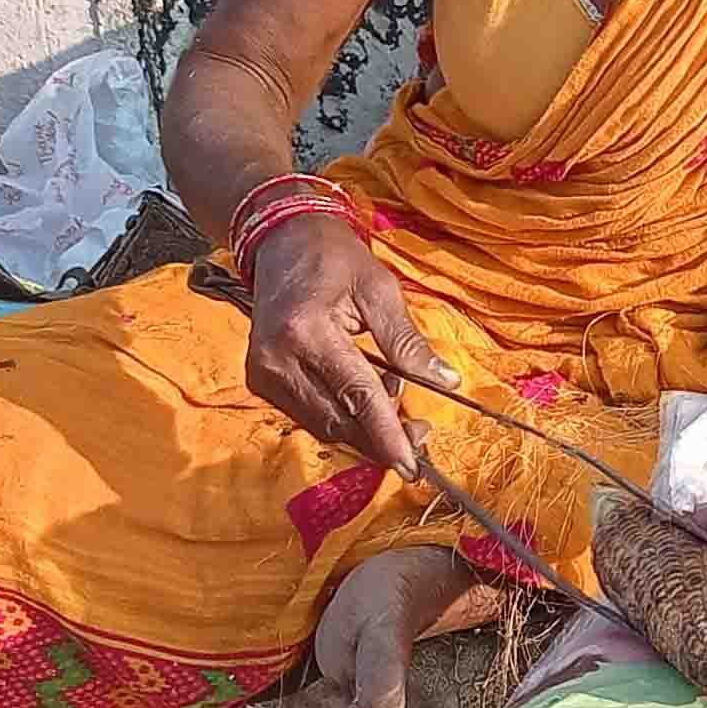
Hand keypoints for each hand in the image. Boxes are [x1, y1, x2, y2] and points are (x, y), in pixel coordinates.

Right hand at [235, 215, 449, 472]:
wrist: (280, 242)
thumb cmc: (334, 259)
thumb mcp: (380, 290)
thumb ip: (408, 341)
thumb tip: (447, 382)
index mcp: (306, 331)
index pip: (355, 395)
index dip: (387, 434)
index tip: (412, 465)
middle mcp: (276, 359)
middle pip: (336, 421)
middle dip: (380, 439)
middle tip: (420, 436)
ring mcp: (262, 373)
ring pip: (321, 426)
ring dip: (362, 429)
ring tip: (393, 402)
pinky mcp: (259, 380)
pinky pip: (307, 415)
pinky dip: (341, 417)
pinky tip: (363, 397)